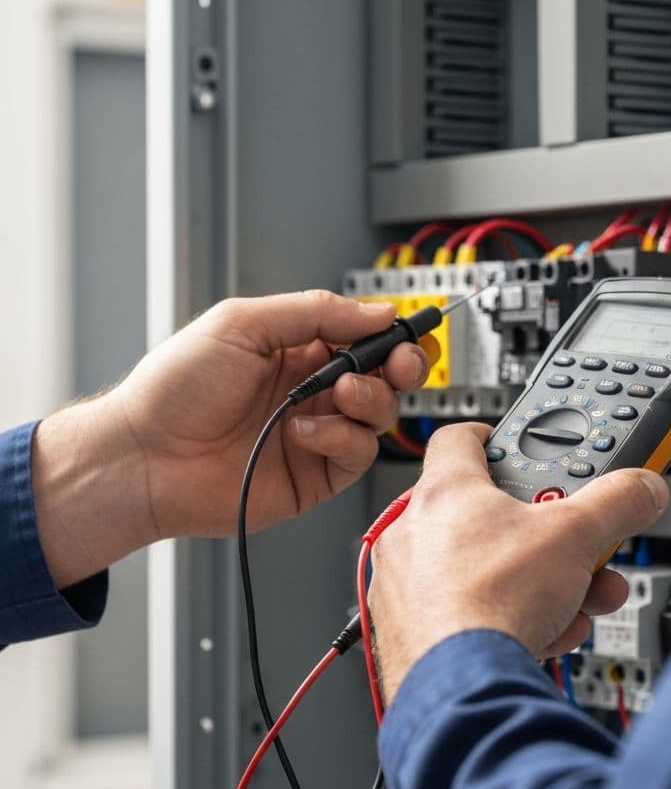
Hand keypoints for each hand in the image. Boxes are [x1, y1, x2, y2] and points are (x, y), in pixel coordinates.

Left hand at [33, 290, 433, 587]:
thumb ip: (315, 312)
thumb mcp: (243, 324)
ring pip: (380, 415)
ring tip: (338, 393)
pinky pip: (357, 454)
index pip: (365, 338)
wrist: (144, 456)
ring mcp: (318, 434)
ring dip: (370, 398)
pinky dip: (340, 438)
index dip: (393, 335)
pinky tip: (302, 431)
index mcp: (299, 350)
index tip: (408, 332)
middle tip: (399, 364)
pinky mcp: (316, 476)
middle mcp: (314, 391)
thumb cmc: (175, 389)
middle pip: (386, 377)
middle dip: (403, 366)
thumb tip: (378, 312)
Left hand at [367, 423, 669, 701]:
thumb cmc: (490, 603)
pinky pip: (469, 613)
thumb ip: (616, 503)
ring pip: (485, 572)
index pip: (463, 439)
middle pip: (490, 516)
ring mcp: (407, 586)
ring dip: (538, 584)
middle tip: (576, 542)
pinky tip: (547, 632)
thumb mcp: (575, 536)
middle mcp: (414, 534)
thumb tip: (641, 489)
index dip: (498, 438)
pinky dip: (510, 619)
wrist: (458, 689)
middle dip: (545, 533)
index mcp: (445, 492)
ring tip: (577, 599)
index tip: (525, 449)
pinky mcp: (410, 632)